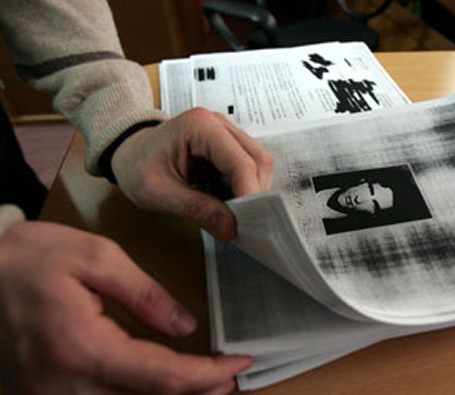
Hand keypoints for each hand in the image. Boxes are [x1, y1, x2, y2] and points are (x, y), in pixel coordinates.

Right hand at [0, 220, 250, 393]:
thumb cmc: (32, 257)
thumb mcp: (97, 258)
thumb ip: (146, 295)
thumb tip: (184, 326)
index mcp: (82, 349)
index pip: (161, 377)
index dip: (207, 375)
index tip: (239, 363)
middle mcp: (65, 387)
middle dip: (196, 394)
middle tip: (230, 378)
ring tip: (206, 383)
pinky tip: (160, 387)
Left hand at [111, 109, 273, 240]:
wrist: (128, 152)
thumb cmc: (136, 166)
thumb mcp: (157, 192)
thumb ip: (196, 209)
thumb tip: (231, 228)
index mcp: (200, 127)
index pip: (240, 161)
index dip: (249, 193)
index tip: (248, 222)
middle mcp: (219, 124)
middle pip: (258, 159)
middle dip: (256, 193)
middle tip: (247, 223)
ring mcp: (226, 133)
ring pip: (259, 163)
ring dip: (254, 191)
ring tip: (240, 215)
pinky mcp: (228, 146)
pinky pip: (250, 167)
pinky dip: (247, 187)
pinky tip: (235, 205)